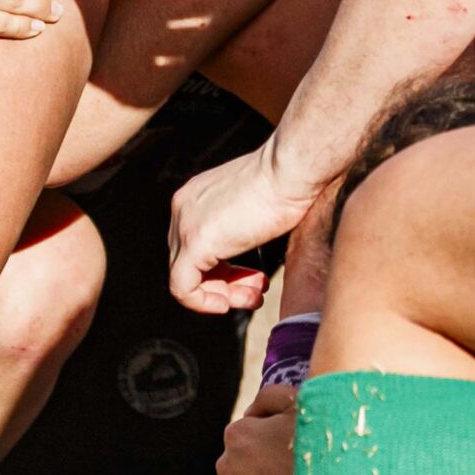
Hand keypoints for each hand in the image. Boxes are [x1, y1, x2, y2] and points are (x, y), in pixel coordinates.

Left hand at [168, 143, 312, 312]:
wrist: (292, 170)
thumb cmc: (289, 180)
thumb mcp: (258, 202)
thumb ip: (244, 220)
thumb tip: (251, 239)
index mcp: (196, 195)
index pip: (197, 243)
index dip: (225, 268)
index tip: (253, 278)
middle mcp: (183, 207)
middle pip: (190, 261)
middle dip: (225, 283)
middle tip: (255, 292)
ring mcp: (185, 225)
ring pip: (186, 277)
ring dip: (221, 294)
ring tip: (252, 299)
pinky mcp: (194, 243)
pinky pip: (182, 287)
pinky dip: (202, 302)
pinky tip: (228, 305)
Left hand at [217, 385, 297, 474]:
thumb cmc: (318, 450)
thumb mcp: (302, 406)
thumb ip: (271, 395)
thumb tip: (252, 410)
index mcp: (237, 434)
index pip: (247, 432)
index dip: (270, 439)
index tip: (290, 448)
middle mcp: (224, 464)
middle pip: (240, 462)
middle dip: (260, 465)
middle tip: (290, 472)